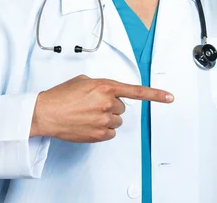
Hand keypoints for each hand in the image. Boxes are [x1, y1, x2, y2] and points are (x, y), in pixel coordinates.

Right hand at [29, 74, 173, 141]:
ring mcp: (104, 120)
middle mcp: (107, 103)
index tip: (169, 97)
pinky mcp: (99, 134)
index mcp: (106, 87)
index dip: (156, 94)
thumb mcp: (83, 81)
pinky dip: (102, 130)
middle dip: (111, 106)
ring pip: (116, 121)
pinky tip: (88, 124)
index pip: (136, 91)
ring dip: (107, 118)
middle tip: (94, 105)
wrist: (46, 113)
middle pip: (122, 107)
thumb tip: (108, 92)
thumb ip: (101, 84)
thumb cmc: (61, 96)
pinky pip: (110, 133)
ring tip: (88, 115)